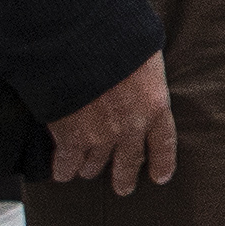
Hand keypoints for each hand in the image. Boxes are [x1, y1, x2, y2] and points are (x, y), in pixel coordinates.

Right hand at [48, 54, 175, 192]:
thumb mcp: (145, 53)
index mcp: (155, 106)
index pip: (163, 142)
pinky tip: (61, 173)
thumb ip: (145, 71)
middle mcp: (131, 127)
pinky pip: (67, 163)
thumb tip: (142, 67)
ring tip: (86, 172)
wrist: (80, 41)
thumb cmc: (116, 38)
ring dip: (90, 169)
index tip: (161, 177)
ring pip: (95, 164)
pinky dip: (63, 169)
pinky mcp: (71, 137)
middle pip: (129, 161)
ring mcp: (101, 136)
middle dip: (125, 176)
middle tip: (123, 188)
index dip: (162, 162)